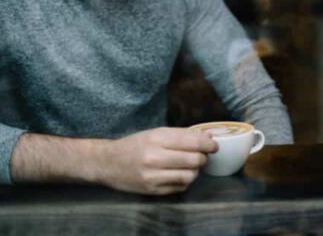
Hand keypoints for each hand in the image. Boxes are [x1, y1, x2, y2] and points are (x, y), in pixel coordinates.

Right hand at [98, 127, 217, 194]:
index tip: (214, 146)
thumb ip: (182, 135)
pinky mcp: (152, 190)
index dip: (208, 144)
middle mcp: (155, 157)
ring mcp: (153, 175)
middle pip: (194, 159)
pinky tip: (178, 174)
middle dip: (203, 157)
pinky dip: (184, 181)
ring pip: (190, 175)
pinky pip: (180, 187)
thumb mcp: (156, 133)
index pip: (192, 142)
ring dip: (194, 171)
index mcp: (157, 138)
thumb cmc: (135, 145)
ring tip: (189, 166)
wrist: (108, 163)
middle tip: (201, 156)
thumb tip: (207, 137)